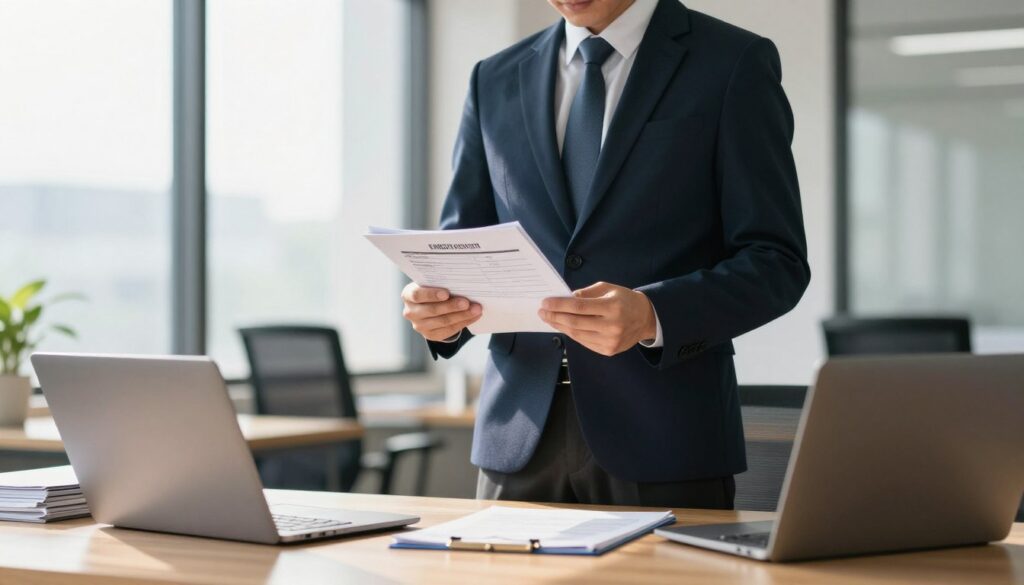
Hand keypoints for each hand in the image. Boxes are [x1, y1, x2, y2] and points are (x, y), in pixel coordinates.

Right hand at [401, 283, 481, 341]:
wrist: (431, 305)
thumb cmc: (433, 289)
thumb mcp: (432, 284)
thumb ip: (440, 283)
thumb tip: (462, 283)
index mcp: (408, 295)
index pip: (417, 295)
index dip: (431, 295)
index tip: (446, 293)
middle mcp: (410, 312)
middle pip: (433, 310)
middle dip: (452, 306)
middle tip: (467, 302)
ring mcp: (419, 325)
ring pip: (443, 321)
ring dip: (462, 315)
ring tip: (476, 309)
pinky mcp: (430, 335)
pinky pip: (449, 330)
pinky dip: (464, 322)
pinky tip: (474, 316)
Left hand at [538, 282, 656, 356]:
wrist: (646, 318)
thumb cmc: (624, 300)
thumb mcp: (607, 288)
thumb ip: (586, 293)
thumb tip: (565, 299)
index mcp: (612, 307)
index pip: (579, 307)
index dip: (559, 305)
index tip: (545, 302)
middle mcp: (612, 326)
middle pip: (575, 323)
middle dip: (555, 316)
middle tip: (542, 311)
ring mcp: (610, 341)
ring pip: (577, 334)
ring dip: (560, 326)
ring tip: (549, 318)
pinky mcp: (608, 350)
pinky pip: (584, 342)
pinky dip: (571, 334)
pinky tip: (563, 326)